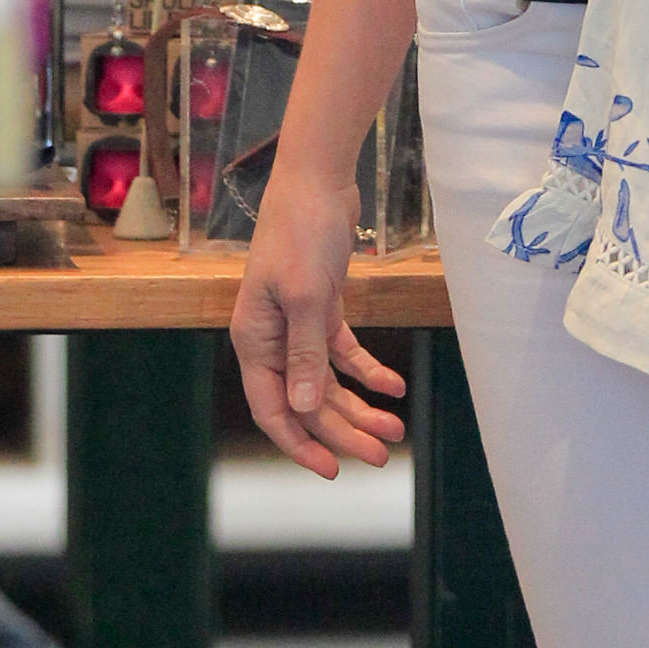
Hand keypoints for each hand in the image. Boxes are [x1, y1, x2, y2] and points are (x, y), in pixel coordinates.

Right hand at [230, 163, 406, 478]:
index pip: (272, 408)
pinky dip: (368, 370)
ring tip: (394, 428)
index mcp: (254, 340)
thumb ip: (307, 354)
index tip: (333, 469)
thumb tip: (307, 408)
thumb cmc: (301, 231)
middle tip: (381, 455)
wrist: (317, 179)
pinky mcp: (321, 307)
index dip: (300, 443)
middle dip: (343, 430)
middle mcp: (271, 338)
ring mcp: (296, 323)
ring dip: (360, 406)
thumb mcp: (306, 295)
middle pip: (307, 400)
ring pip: (328, 381)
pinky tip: (393, 387)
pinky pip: (343, 352)